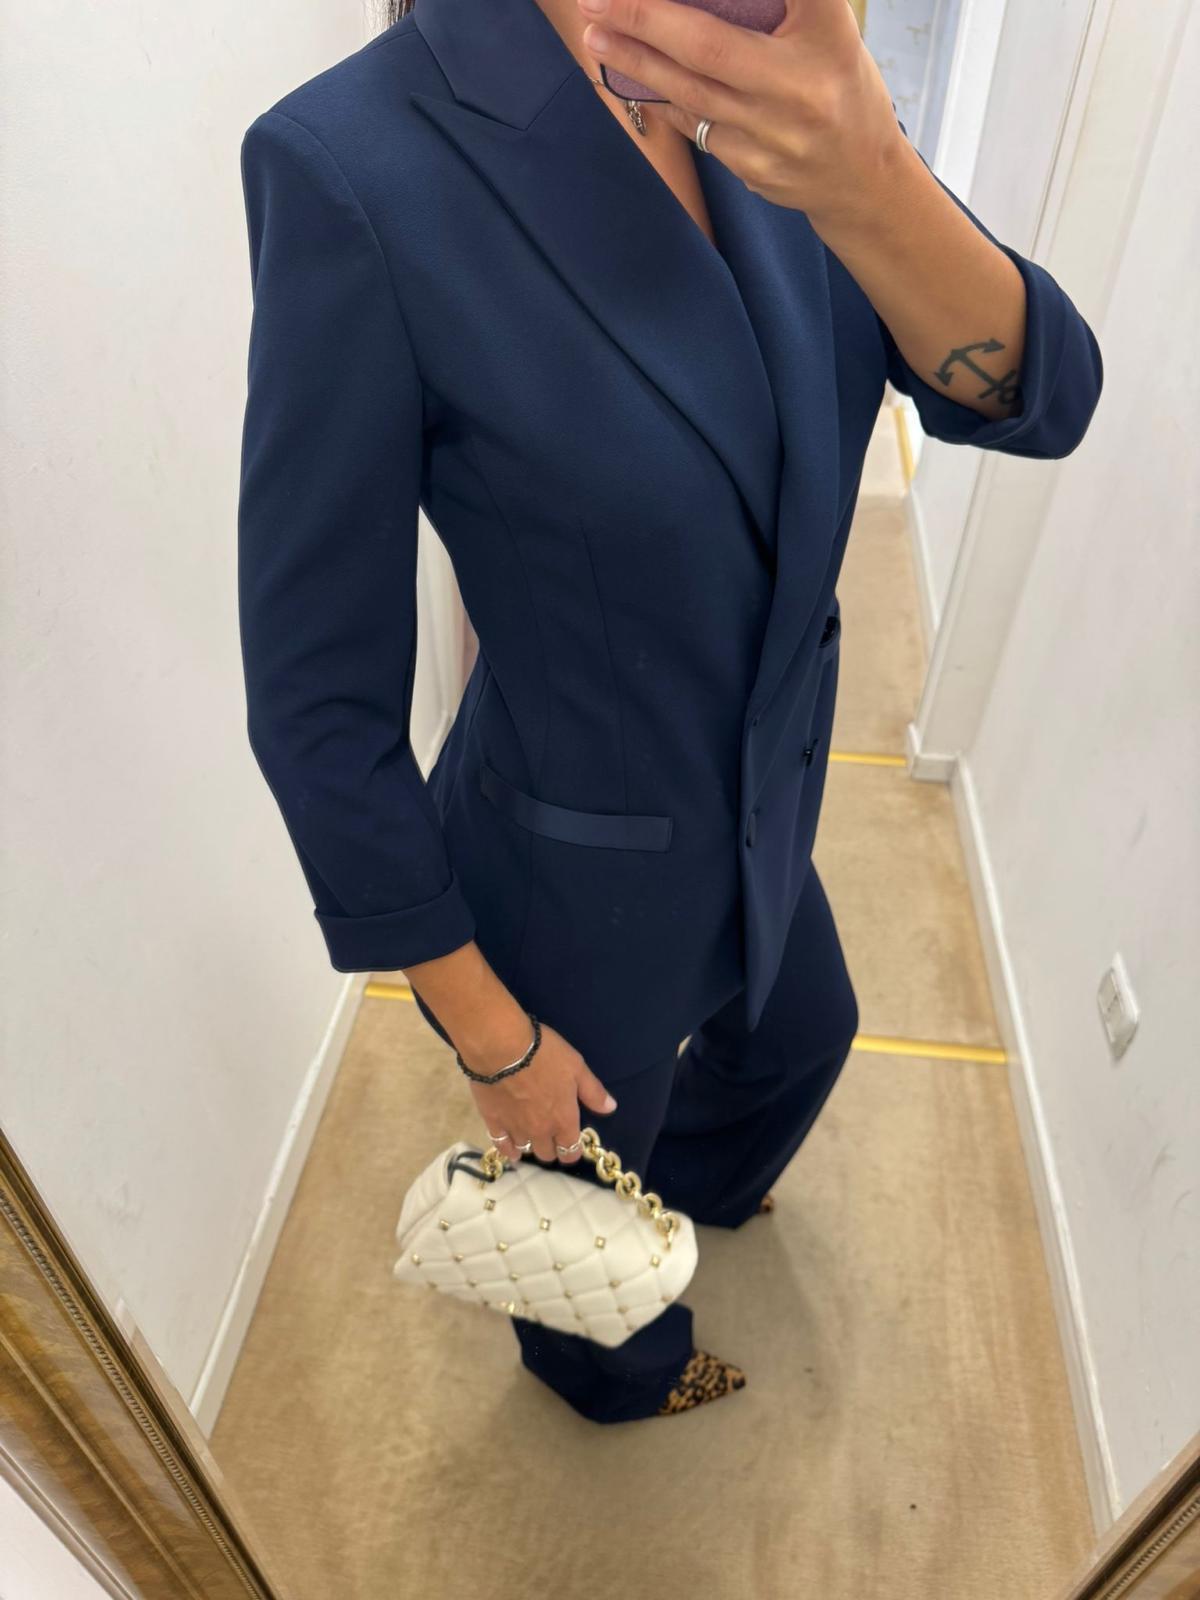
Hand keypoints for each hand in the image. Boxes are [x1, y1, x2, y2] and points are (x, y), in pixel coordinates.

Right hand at [466, 1020, 617, 1165]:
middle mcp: (540, 1131)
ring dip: (531, 1146)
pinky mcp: (493, 1122)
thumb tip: (610, 1108)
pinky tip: (512, 1151)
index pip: (571, 1151)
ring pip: (526, 1150)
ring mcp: (515, 1129)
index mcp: (563, 1120)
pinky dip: (509, 1150)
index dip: (573, 1151)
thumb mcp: (576, 1067)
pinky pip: (502, 1145)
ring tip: (532, 1138)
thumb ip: (593, 1091)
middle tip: (552, 1136)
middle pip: (548, 1154)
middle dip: (553, 1148)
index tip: (572, 1145)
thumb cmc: (544, 1054)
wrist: (502, 1048)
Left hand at [577, 0, 905, 230]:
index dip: (703, 0)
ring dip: (636, 62)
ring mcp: (772, 136)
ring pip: (690, 93)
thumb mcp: (827, 28)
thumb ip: (784, 2)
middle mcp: (799, 87)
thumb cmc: (838, 85)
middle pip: (708, 47)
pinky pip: (694, 126)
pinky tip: (630, 77)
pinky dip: (661, 98)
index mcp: (827, 38)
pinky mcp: (751, 169)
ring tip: (597, 35)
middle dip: (645, 20)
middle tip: (596, 0)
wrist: (861, 180)